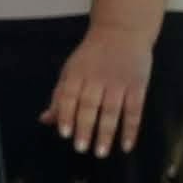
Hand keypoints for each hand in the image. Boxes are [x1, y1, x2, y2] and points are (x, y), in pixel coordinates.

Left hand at [46, 22, 155, 155]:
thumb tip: (45, 120)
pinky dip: (131, 129)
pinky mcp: (138, 86)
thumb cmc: (92, 56)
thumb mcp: (71, 70)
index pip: (69, 96)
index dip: (66, 115)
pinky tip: (127, 145)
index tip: (65, 134)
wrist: (122, 31)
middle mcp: (97, 78)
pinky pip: (135, 111)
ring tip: (101, 152)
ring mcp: (119, 82)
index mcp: (77, 74)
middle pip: (89, 105)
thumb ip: (59, 96)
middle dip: (85, 128)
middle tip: (81, 149)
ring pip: (112, 111)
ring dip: (106, 133)